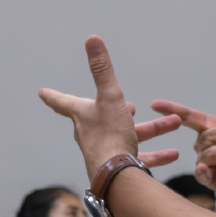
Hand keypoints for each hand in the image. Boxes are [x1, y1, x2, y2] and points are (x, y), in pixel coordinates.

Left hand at [36, 36, 182, 187]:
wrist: (117, 177)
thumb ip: (102, 70)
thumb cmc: (109, 136)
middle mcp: (90, 134)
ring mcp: (105, 152)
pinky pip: (140, 157)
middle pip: (101, 117)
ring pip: (130, 136)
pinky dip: (157, 154)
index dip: (53, 95)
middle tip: (130, 106)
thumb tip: (92, 39)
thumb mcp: (110, 98)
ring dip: (152, 129)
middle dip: (118, 110)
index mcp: (82, 116)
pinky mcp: (120, 167)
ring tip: (171, 123)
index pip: (63, 102)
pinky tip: (173, 153)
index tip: (42, 93)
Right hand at [148, 67, 215, 206]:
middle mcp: (204, 144)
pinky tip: (208, 168)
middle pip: (210, 135)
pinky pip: (202, 172)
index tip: (154, 104)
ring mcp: (206, 163)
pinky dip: (204, 169)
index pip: (188, 116)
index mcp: (210, 127)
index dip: (172, 109)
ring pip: (211, 151)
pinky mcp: (211, 180)